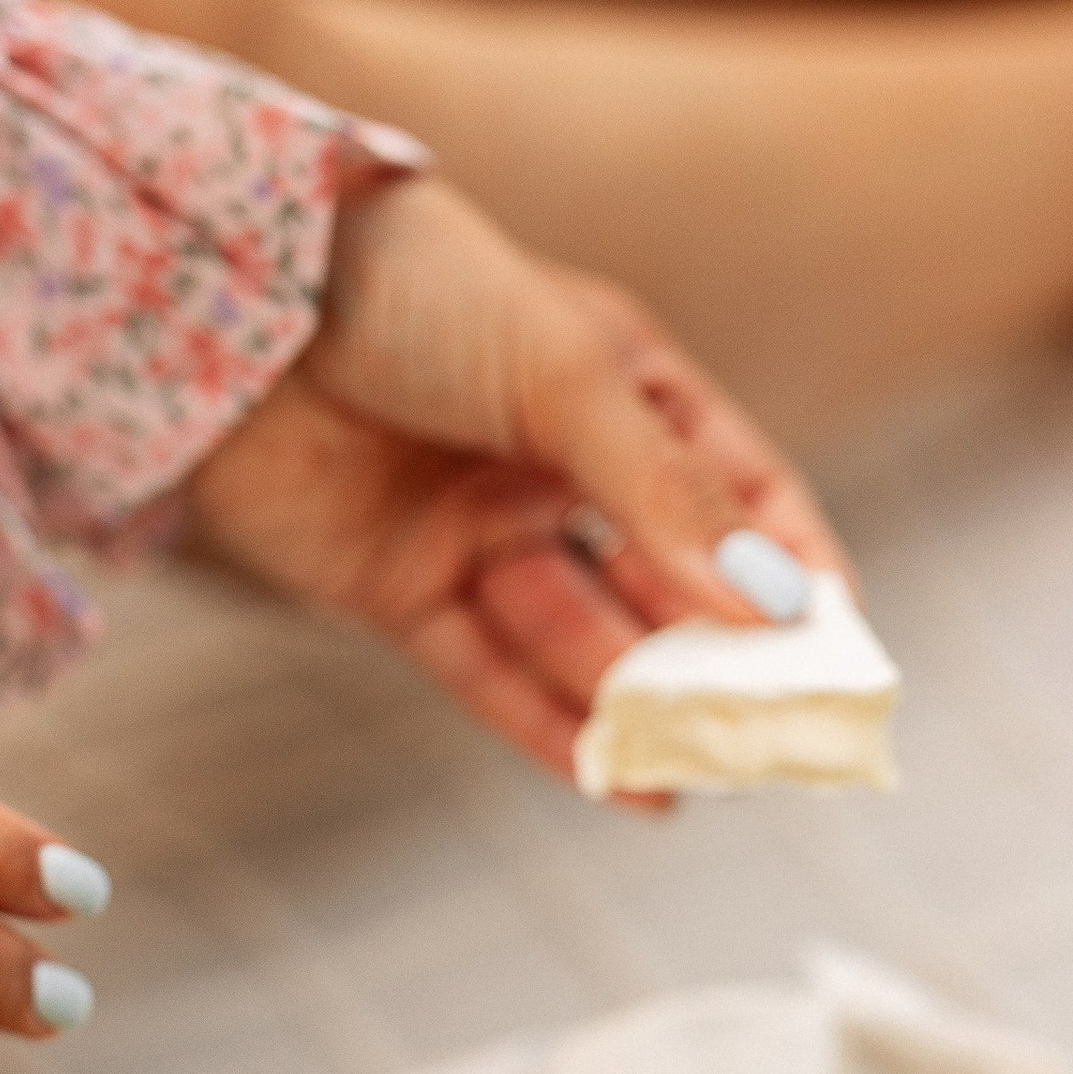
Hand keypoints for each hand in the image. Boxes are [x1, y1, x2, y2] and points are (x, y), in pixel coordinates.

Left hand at [185, 172, 846, 777]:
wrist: (227, 297)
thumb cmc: (413, 290)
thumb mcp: (568, 378)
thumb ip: (667, 496)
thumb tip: (776, 606)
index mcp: (619, 386)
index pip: (739, 493)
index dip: (792, 571)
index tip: (845, 653)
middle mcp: (554, 465)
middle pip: (662, 583)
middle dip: (718, 662)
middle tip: (780, 741)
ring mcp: (475, 530)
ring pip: (580, 639)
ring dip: (641, 707)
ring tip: (708, 774)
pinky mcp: (396, 590)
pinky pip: (490, 676)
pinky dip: (551, 732)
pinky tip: (621, 784)